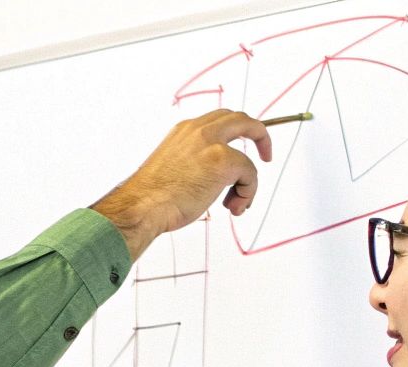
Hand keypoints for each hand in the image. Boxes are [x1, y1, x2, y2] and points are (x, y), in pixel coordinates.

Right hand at [91, 110, 273, 259]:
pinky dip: (247, 192)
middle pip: (240, 118)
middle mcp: (198, 131)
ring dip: (250, 177)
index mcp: (183, 132)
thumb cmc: (151, 199)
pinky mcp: (223, 161)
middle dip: (259, 134)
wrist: (142, 207)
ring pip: (252, 142)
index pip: (218, 121)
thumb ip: (192, 163)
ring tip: (236, 202)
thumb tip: (209, 180)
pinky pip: (250, 173)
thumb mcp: (171, 168)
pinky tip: (233, 207)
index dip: (235, 132)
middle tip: (266, 155)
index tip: (241, 148)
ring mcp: (212, 144)